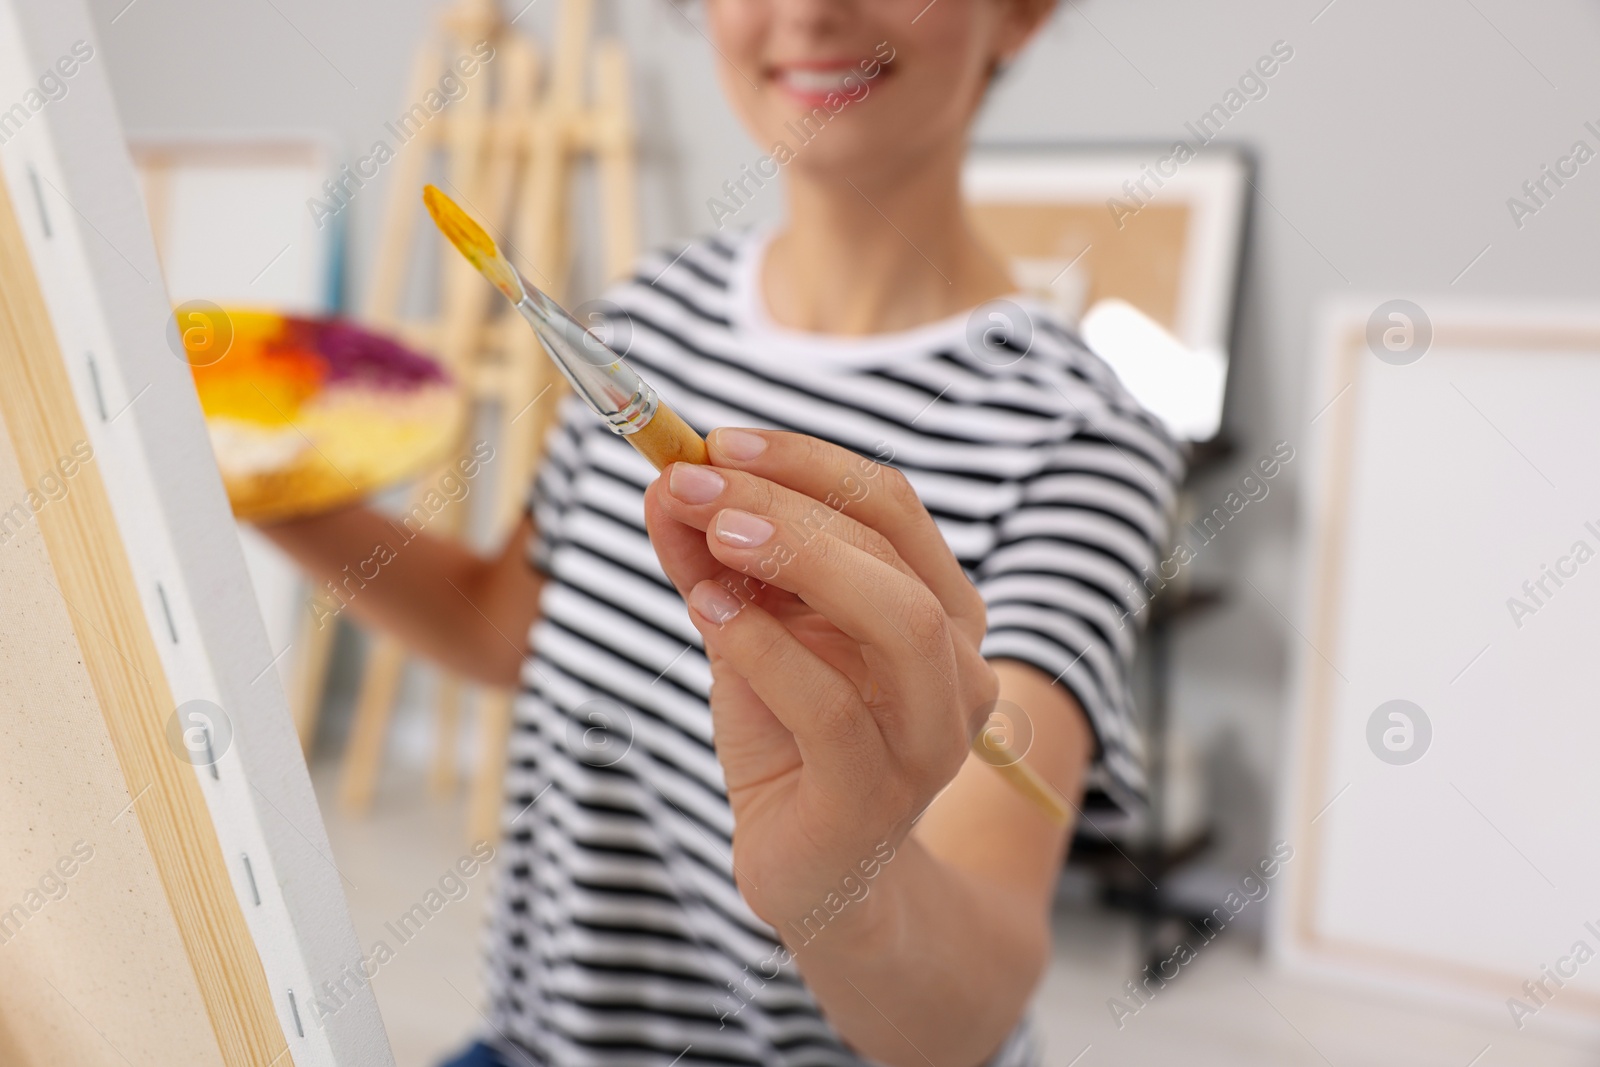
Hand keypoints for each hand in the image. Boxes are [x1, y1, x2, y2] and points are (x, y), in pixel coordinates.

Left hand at [642, 428, 998, 939]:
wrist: (816, 872)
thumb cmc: (789, 738)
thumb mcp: (749, 631)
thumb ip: (715, 562)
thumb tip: (667, 483)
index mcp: (938, 608)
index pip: (889, 503)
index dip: (805, 460)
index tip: (716, 440)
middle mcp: (957, 665)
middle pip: (891, 547)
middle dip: (787, 499)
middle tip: (693, 479)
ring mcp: (929, 736)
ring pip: (894, 618)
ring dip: (796, 557)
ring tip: (711, 534)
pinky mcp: (877, 797)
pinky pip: (832, 705)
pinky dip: (764, 646)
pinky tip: (708, 612)